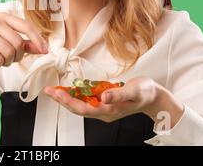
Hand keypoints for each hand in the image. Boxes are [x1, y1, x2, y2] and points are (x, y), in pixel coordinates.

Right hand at [0, 12, 48, 73]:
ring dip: (7, 61)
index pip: (26, 26)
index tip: (45, 50)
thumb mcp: (10, 45)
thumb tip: (44, 48)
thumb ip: (27, 45)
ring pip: (8, 52)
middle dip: (17, 56)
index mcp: (3, 17)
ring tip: (0, 59)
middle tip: (10, 59)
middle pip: (18, 42)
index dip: (37, 39)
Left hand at [44, 76, 181, 123]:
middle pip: (78, 109)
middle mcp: (104, 112)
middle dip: (62, 100)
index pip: (84, 109)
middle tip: (48, 90)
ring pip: (80, 105)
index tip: (57, 93)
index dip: (69, 102)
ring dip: (66, 98)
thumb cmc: (145, 92)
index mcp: (109, 110)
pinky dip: (75, 95)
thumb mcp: (134, 90)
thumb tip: (104, 97)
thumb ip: (119, 94)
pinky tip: (67, 90)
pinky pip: (85, 101)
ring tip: (53, 90)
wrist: (154, 96)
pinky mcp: (103, 103)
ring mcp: (103, 108)